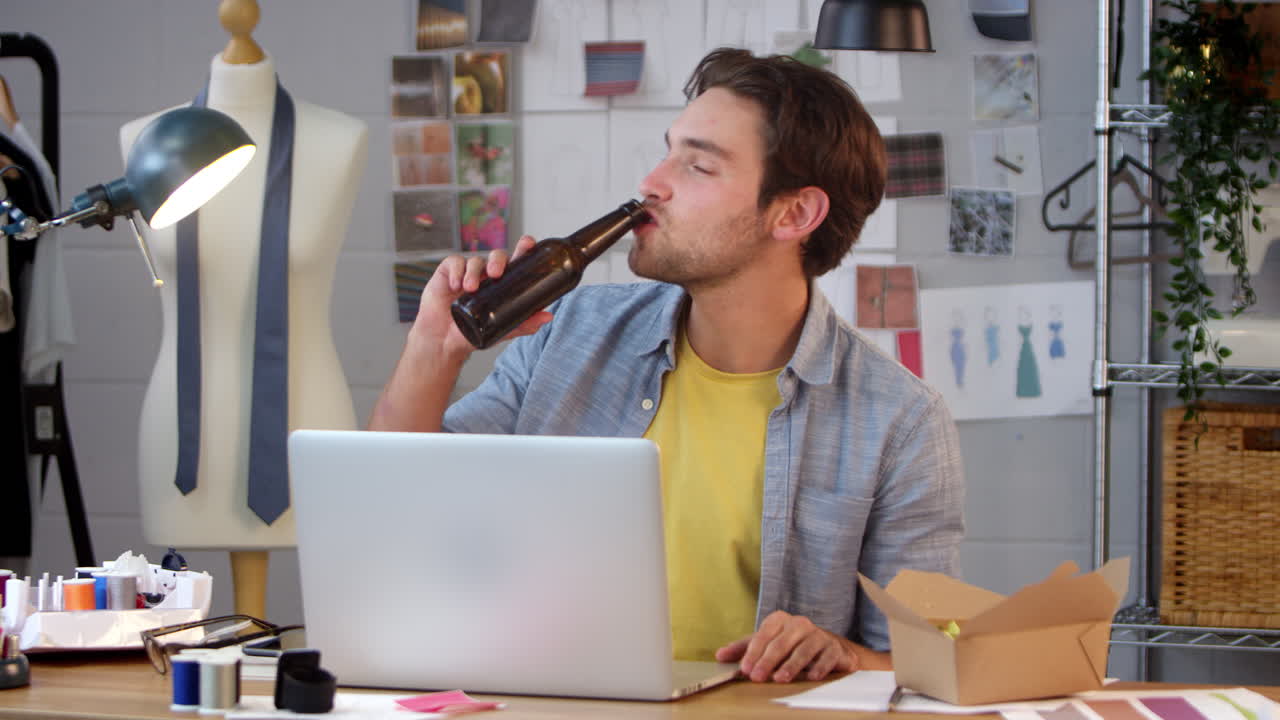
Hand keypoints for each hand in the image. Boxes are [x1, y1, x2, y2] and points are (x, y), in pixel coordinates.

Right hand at [414, 235, 550, 356]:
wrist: (443, 342)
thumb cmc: (470, 333)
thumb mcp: (501, 330)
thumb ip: (524, 324)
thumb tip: (548, 315)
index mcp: (502, 283)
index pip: (515, 261)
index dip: (522, 249)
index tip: (528, 243)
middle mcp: (486, 275)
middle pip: (496, 256)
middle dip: (497, 260)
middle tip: (495, 273)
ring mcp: (467, 272)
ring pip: (474, 260)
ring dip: (474, 272)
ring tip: (470, 289)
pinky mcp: (448, 272)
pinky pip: (454, 263)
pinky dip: (456, 272)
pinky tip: (455, 285)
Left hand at [715, 611, 857, 682]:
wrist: (830, 648)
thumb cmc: (793, 645)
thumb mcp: (767, 643)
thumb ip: (744, 648)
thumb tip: (720, 655)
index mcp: (779, 620)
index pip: (763, 636)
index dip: (753, 653)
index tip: (745, 669)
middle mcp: (799, 624)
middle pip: (781, 643)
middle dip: (767, 661)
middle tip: (758, 677)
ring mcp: (818, 634)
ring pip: (803, 650)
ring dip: (791, 666)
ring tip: (780, 678)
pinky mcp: (833, 648)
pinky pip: (826, 657)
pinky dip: (819, 667)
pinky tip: (812, 676)